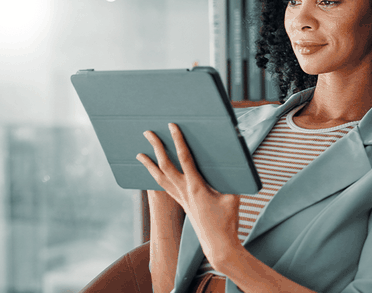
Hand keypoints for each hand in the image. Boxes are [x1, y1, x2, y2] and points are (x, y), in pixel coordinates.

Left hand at [136, 123, 241, 267]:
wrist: (218, 244)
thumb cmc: (228, 220)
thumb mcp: (233, 195)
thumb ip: (229, 178)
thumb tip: (233, 160)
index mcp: (196, 186)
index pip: (184, 158)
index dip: (178, 140)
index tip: (172, 126)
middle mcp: (184, 191)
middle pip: (165, 165)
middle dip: (156, 147)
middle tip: (148, 132)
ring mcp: (180, 198)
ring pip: (159, 178)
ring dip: (149, 164)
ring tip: (139, 154)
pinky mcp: (182, 204)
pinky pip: (164, 187)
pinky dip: (156, 177)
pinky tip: (152, 173)